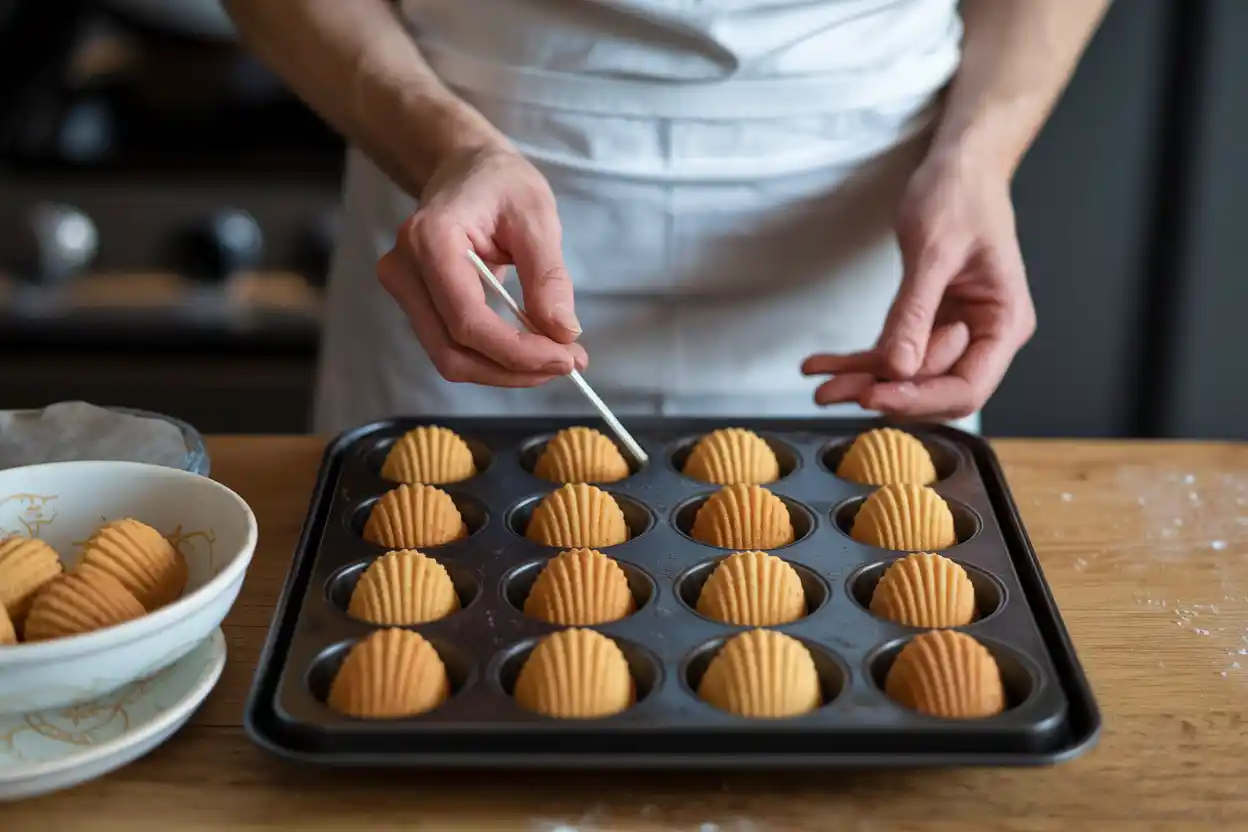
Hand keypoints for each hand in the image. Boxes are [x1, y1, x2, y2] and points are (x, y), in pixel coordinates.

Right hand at [377, 143, 587, 386]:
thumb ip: (548, 275)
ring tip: (555, 357)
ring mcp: (402, 288)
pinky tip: (529, 349)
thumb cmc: (501, 185)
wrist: (466, 170)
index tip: (567, 358)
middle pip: (453, 351)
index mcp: (430, 239)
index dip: (517, 351)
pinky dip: (493, 359)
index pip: (467, 320)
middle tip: (568, 363)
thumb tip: (563, 333)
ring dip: (505, 371)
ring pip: (450, 359)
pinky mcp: (413, 304)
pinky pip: (451, 348)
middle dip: (514, 369)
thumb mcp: (536, 216)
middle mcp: (403, 269)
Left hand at [802, 148, 1035, 420]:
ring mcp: (954, 331)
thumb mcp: (933, 252)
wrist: (958, 167)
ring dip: (863, 381)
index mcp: (1004, 323)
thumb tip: (899, 366)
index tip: (873, 396)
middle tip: (833, 393)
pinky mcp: (928, 322)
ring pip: (907, 375)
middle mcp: (983, 335)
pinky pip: (892, 351)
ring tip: (820, 386)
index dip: (919, 399)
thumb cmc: (960, 197)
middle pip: (933, 387)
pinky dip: (859, 360)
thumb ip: (915, 311)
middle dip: (883, 392)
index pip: (966, 388)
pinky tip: (824, 365)